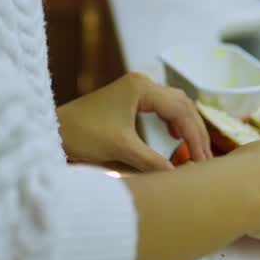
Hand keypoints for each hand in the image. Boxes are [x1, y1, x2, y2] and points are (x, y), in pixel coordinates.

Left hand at [57, 72, 211, 171]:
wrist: (53, 129)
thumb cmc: (83, 134)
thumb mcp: (121, 149)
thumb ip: (152, 162)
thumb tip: (178, 177)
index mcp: (142, 88)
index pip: (181, 110)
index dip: (195, 136)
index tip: (203, 160)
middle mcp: (141, 83)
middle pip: (182, 104)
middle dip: (195, 131)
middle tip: (205, 158)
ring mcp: (135, 89)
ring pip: (174, 104)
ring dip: (186, 127)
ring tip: (195, 152)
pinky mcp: (129, 98)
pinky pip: (161, 107)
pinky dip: (173, 123)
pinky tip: (176, 139)